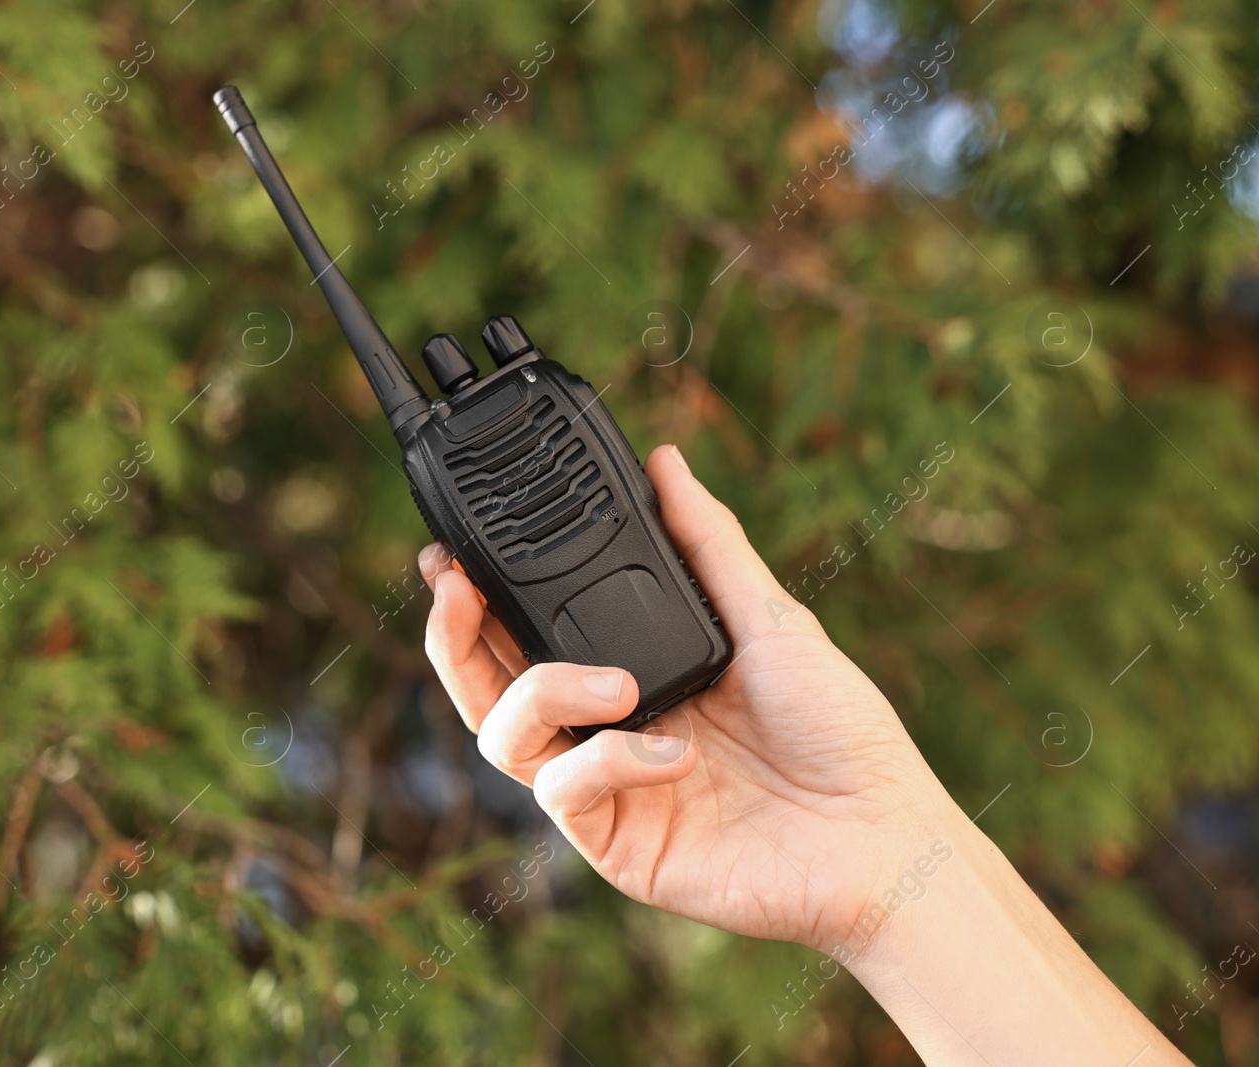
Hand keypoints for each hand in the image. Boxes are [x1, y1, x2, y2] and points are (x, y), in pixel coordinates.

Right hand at [420, 444, 956, 956]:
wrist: (885, 836)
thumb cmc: (841, 732)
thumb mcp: (770, 617)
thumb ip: (707, 542)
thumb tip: (665, 460)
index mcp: (633, 674)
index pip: (531, 633)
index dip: (480, 597)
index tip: (454, 551)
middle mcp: (606, 730)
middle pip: (490, 686)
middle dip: (454, 636)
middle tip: (454, 586)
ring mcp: (607, 790)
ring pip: (504, 737)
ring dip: (540, 693)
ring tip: (618, 685)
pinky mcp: (616, 845)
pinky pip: (563, 794)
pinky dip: (606, 761)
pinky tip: (675, 755)